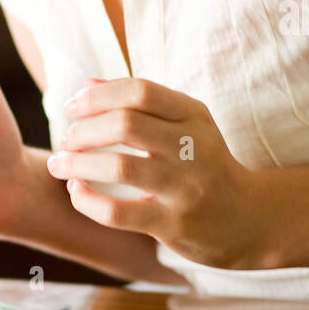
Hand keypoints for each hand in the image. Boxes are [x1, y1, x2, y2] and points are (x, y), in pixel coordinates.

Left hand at [46, 77, 267, 270]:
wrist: (249, 219)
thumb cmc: (204, 162)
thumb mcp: (183, 123)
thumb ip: (137, 102)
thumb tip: (86, 84)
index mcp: (193, 115)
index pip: (140, 90)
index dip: (98, 95)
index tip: (72, 107)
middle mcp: (193, 147)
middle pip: (126, 124)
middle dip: (84, 129)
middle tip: (66, 138)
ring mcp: (185, 187)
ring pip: (120, 167)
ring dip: (78, 162)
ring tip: (59, 164)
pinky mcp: (174, 224)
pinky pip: (119, 213)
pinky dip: (87, 200)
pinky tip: (76, 191)